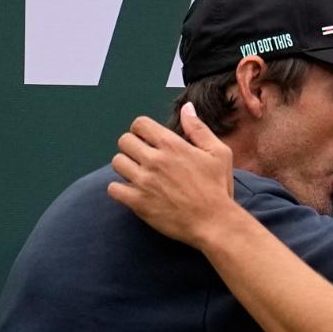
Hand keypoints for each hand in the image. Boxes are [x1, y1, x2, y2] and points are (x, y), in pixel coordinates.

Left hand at [107, 102, 236, 246]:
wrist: (214, 222)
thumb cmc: (218, 188)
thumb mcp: (218, 153)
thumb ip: (199, 129)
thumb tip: (186, 108)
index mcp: (172, 145)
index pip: (140, 124)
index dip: (142, 130)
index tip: (148, 140)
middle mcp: (155, 160)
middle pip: (124, 141)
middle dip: (132, 147)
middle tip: (143, 158)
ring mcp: (144, 181)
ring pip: (117, 162)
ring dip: (126, 166)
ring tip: (139, 174)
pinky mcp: (138, 202)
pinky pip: (113, 188)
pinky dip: (120, 189)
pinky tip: (133, 191)